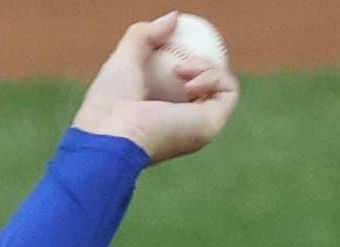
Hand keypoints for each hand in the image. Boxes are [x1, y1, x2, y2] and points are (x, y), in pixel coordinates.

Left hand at [71, 13, 240, 163]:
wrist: (114, 135)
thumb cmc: (110, 104)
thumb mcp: (124, 59)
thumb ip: (144, 36)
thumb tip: (174, 18)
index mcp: (160, 113)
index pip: (185, 83)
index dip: (188, 59)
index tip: (176, 43)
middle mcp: (182, 123)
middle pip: (207, 84)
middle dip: (202, 63)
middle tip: (181, 62)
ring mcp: (199, 126)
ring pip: (221, 85)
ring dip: (207, 67)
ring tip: (180, 71)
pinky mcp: (211, 126)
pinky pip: (229, 91)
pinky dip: (215, 76)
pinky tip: (189, 82)